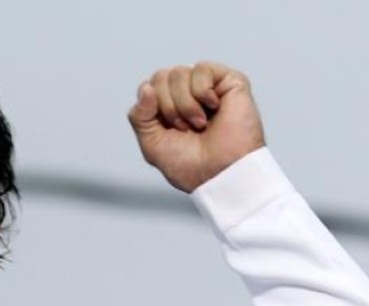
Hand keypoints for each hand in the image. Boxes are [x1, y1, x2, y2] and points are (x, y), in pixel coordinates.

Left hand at [128, 62, 265, 192]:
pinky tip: (214, 108)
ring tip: (200, 123)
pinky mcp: (228, 80)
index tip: (168, 130)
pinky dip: (202, 92)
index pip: (148, 87)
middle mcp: (186, 93)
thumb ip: (139, 116)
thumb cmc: (190, 165)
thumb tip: (147, 88)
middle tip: (185, 128)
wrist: (220, 173)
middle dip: (168, 107)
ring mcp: (207, 86)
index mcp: (167, 107)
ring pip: (178, 73)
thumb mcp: (151, 144)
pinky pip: (201, 68)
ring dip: (185, 104)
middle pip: (160, 77)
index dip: (152, 108)